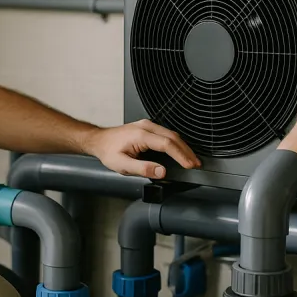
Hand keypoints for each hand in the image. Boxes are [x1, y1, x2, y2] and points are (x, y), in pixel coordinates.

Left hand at [84, 119, 200, 178]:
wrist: (99, 141)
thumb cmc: (108, 151)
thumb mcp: (122, 165)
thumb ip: (143, 169)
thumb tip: (161, 172)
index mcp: (140, 135)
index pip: (167, 144)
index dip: (181, 155)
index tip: (190, 164)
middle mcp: (145, 127)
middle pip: (173, 137)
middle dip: (187, 151)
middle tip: (196, 163)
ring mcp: (147, 125)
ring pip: (171, 134)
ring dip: (183, 146)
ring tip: (191, 159)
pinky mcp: (148, 127)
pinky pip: (166, 133)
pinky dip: (176, 143)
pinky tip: (180, 150)